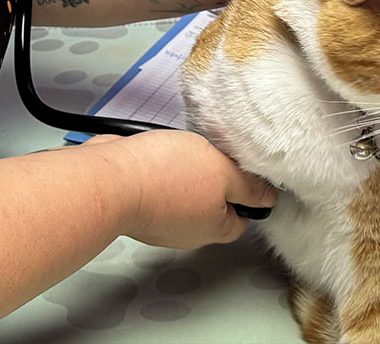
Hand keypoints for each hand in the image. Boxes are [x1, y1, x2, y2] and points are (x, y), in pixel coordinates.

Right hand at [90, 130, 276, 249]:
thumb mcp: (223, 173)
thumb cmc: (165, 177)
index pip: (243, 217)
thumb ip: (249, 186)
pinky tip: (157, 152)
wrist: (110, 179)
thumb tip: (268, 197)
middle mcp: (186, 230)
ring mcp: (159, 218)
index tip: (244, 171)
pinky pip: (157, 183)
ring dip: (184, 169)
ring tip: (181, 149)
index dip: (247, 193)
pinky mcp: (137, 201)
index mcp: (213, 228)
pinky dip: (158, 168)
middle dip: (213, 178)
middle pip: (212, 205)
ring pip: (183, 192)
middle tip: (210, 154)